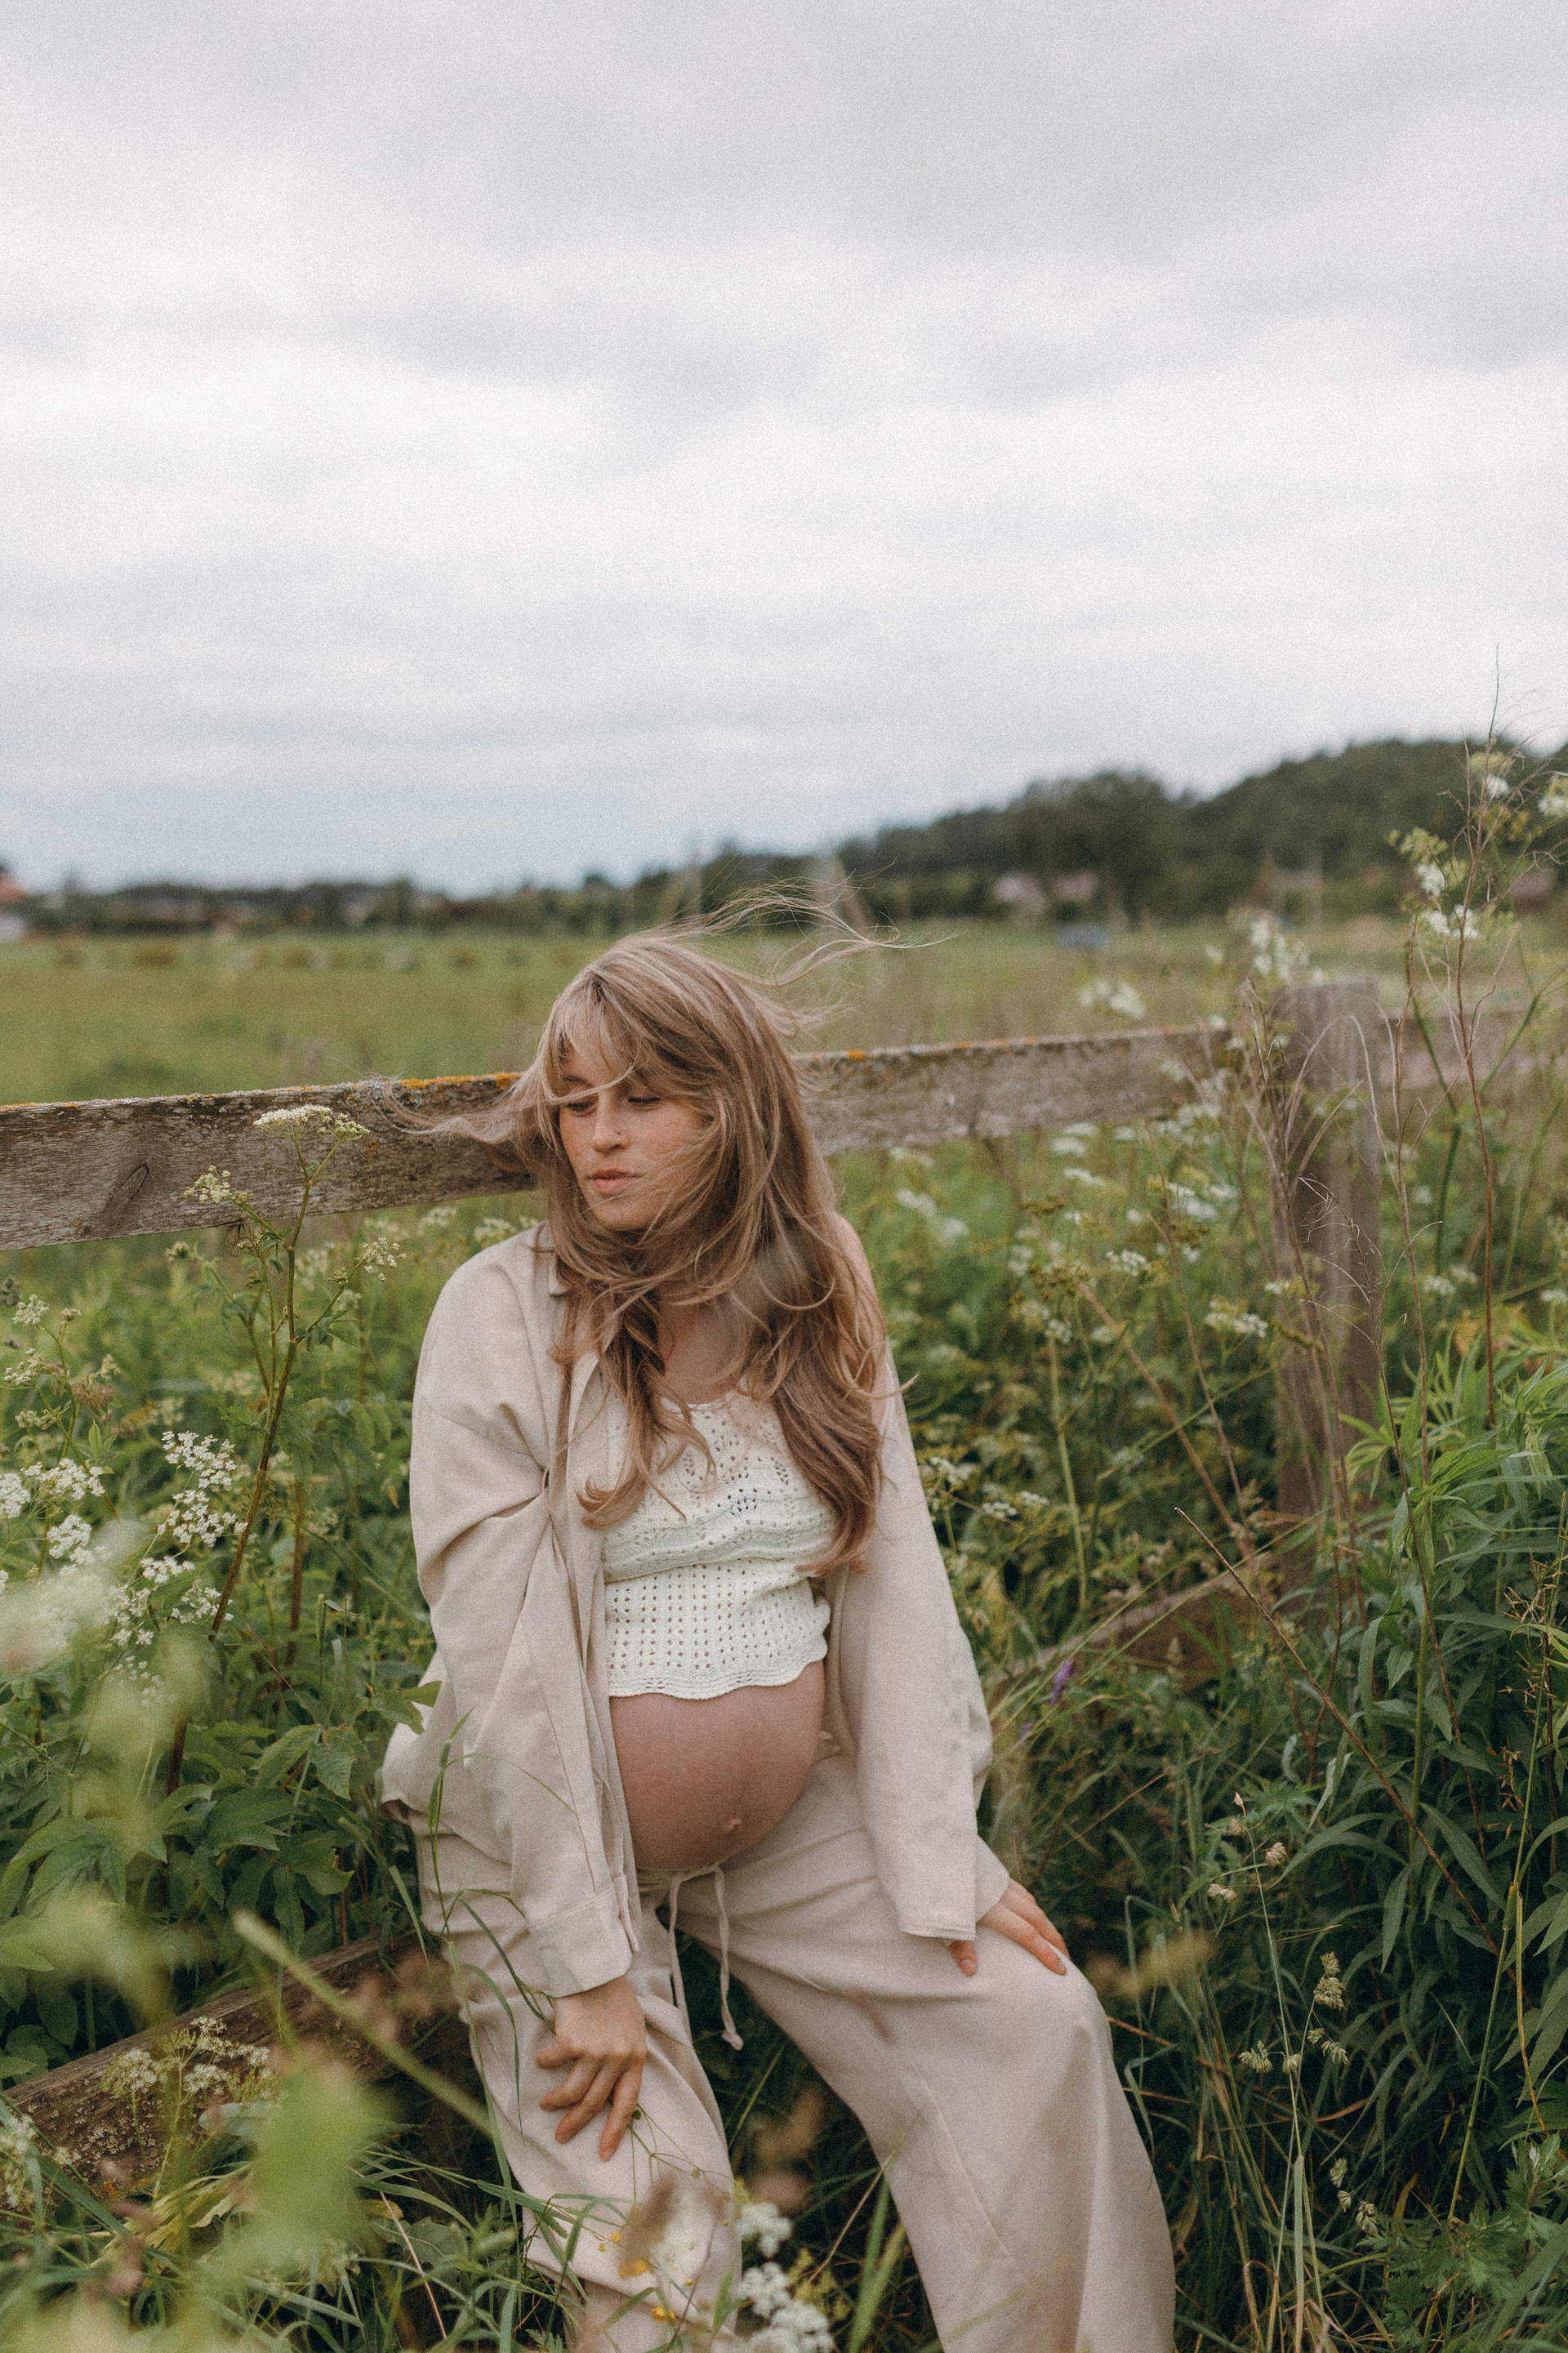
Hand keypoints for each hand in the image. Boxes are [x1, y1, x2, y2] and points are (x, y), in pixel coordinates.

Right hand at [535, 1975, 646, 2159]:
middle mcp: (618, 2058)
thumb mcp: (631, 2030)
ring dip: (556, 2101)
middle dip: (575, 2123)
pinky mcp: (572, 2041)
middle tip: (561, 2137)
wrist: (597, 1969)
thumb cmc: (614, 1998)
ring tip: (546, 2104)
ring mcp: (595, 2051)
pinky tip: (542, 2059)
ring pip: (572, 2091)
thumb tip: (609, 2089)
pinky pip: (554, 2062)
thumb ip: (625, 2058)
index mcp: (636, 2057)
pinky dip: (546, 2062)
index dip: (615, 2131)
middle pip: (594, 2103)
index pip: (628, 2103)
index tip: (604, 2153)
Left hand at [949, 1880, 1068, 1977]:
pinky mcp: (995, 1873)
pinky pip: (1022, 1892)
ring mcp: (1001, 1882)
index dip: (1045, 1953)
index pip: (1027, 1935)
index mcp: (992, 1908)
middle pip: (1037, 1919)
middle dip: (1054, 1939)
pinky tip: (1032, 1911)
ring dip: (1045, 1922)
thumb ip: (959, 1945)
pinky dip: (1032, 1905)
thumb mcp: (944, 1919)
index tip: (1061, 1969)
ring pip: (1032, 1904)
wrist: (937, 1850)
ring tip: (1052, 1938)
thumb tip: (970, 1971)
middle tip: (1066, 1957)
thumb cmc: (938, 1888)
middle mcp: (1002, 1895)